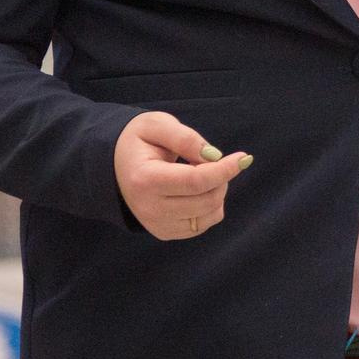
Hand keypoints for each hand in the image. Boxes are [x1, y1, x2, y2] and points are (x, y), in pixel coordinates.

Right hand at [114, 110, 250, 239]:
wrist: (115, 167)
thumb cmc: (138, 141)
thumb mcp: (157, 125)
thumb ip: (186, 138)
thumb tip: (215, 157)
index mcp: (145, 180)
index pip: (196, 181)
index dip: (224, 170)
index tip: (243, 157)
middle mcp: (150, 208)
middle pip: (207, 200)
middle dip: (221, 178)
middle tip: (212, 160)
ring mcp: (157, 225)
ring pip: (210, 214)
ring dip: (217, 191)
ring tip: (200, 173)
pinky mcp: (164, 233)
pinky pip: (203, 224)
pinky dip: (210, 205)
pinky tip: (196, 190)